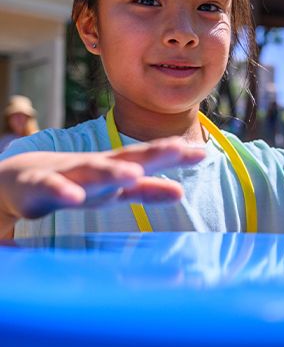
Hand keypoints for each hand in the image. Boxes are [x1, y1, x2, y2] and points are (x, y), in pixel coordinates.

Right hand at [0, 138, 204, 224]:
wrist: (19, 179)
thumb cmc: (76, 183)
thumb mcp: (114, 191)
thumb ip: (146, 191)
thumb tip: (181, 191)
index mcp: (116, 170)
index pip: (150, 160)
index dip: (174, 156)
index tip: (202, 151)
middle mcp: (97, 168)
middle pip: (128, 158)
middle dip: (155, 153)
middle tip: (180, 148)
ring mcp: (69, 175)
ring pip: (92, 171)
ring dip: (112, 172)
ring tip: (133, 174)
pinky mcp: (39, 187)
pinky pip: (52, 189)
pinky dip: (62, 191)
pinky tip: (74, 198)